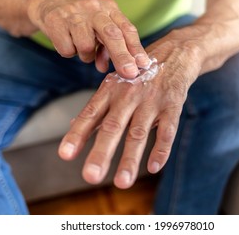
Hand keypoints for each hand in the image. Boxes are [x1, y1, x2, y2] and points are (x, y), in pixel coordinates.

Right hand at [28, 0, 149, 77]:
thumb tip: (114, 70)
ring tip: (81, 47)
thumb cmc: (81, 20)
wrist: (48, 2)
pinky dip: (68, 52)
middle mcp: (94, 7)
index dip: (136, 48)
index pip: (127, 29)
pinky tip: (67, 42)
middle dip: (122, 56)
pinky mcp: (55, 20)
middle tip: (129, 73)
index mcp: (109, 7)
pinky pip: (67, 49)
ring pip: (86, 45)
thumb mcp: (99, 28)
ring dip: (85, 55)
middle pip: (111, 34)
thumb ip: (109, 48)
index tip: (144, 65)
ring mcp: (74, 13)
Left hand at [58, 27, 202, 188]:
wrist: (173, 55)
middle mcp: (128, 95)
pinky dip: (161, 149)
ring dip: (130, 158)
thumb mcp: (114, 85)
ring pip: (139, 133)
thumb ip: (96, 109)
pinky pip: (167, 130)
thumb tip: (71, 128)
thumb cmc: (137, 74)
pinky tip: (153, 168)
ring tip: (122, 183)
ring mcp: (151, 101)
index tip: (65, 155)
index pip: (90, 115)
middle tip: (91, 176)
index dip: (77, 134)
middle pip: (113, 127)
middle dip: (102, 152)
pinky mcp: (172, 106)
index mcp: (110, 91)